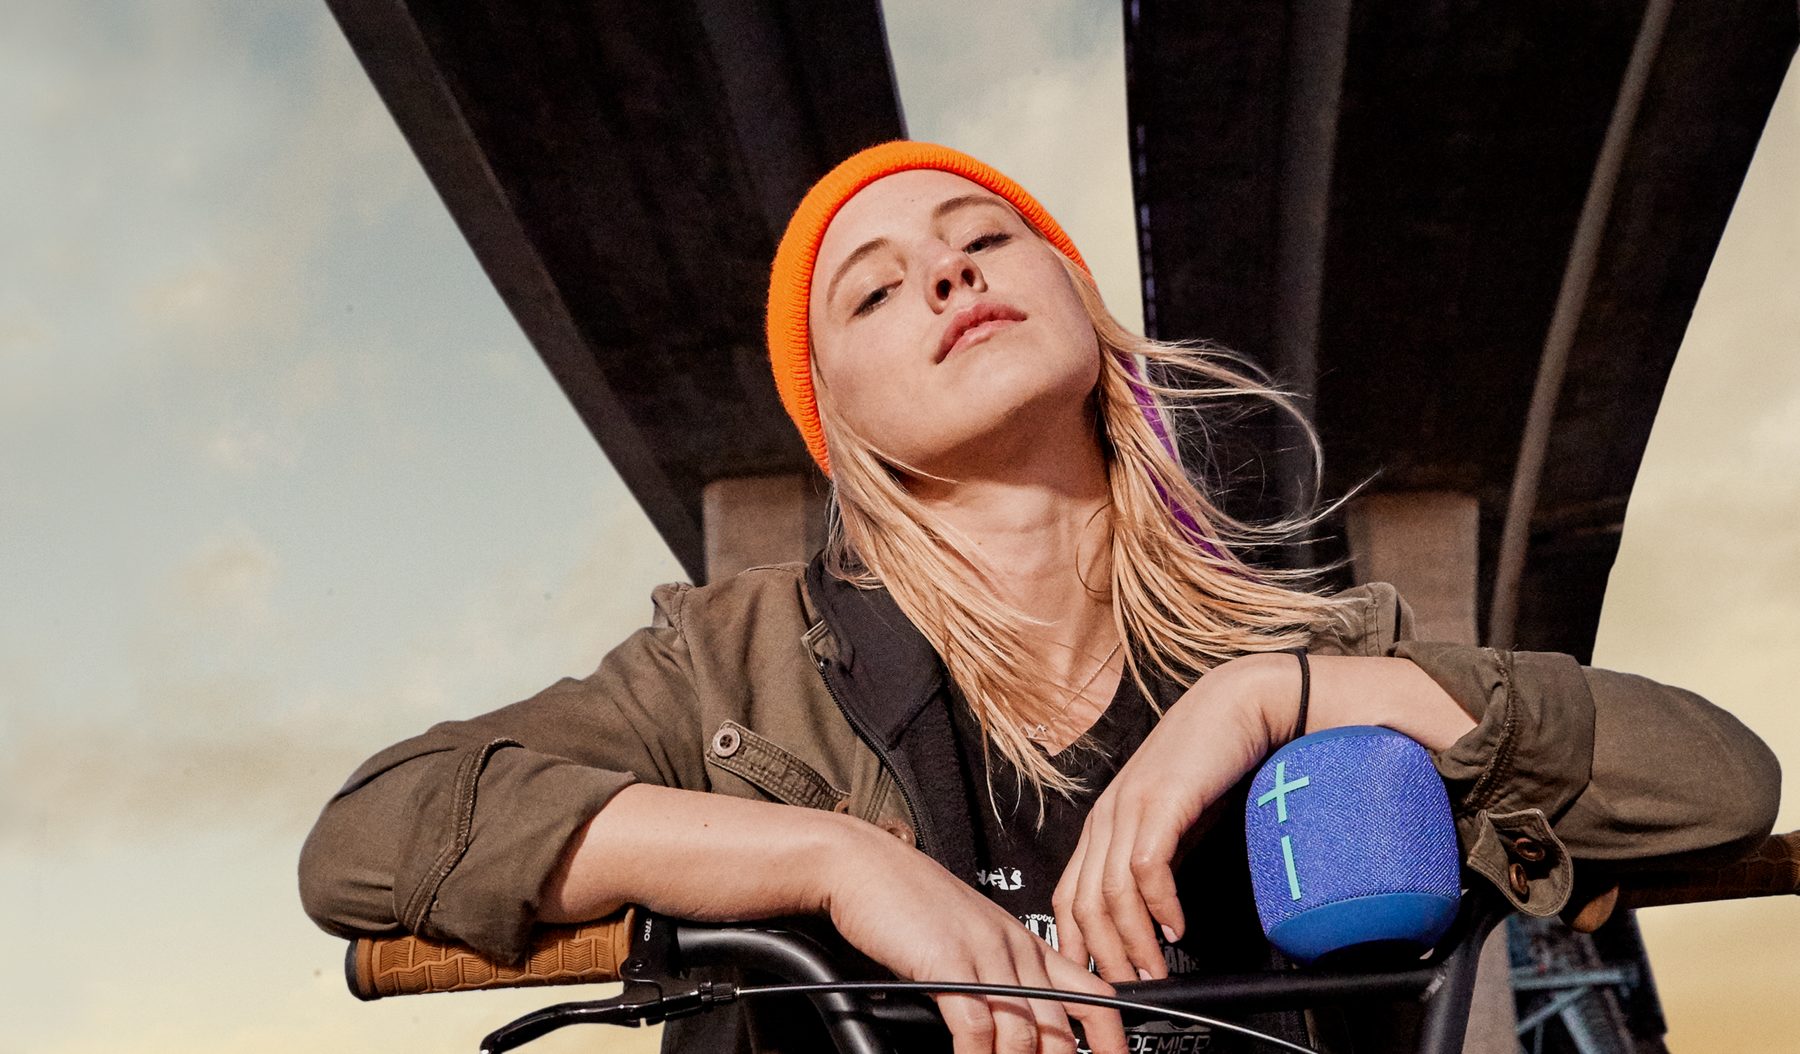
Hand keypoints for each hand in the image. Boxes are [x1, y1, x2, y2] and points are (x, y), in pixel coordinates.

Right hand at [822, 817, 1127, 1053]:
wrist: (862, 865)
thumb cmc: (906, 903)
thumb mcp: (967, 937)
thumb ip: (996, 975)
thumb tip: (1011, 1027)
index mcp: (1024, 943)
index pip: (1091, 994)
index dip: (1112, 1037)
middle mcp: (1013, 949)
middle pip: (1060, 1026)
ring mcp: (985, 954)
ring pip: (1024, 1034)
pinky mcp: (949, 963)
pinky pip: (978, 1028)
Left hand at [1051, 654, 1283, 982]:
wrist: (1242, 704)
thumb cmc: (1212, 760)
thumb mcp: (1175, 821)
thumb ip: (1159, 860)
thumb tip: (1156, 915)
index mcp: (1104, 821)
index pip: (1069, 894)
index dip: (1079, 943)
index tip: (1099, 979)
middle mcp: (1108, 815)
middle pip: (1083, 902)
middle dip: (1103, 956)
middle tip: (1127, 990)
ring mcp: (1130, 806)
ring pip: (1111, 893)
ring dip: (1133, 943)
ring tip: (1153, 972)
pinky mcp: (1162, 801)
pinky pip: (1147, 869)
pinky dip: (1161, 907)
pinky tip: (1177, 929)